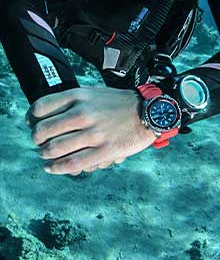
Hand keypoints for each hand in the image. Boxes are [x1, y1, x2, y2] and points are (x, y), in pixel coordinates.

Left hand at [25, 86, 155, 174]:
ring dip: (45, 154)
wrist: (147, 112)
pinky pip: (72, 163)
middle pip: (44, 130)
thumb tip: (48, 114)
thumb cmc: (118, 102)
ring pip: (55, 148)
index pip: (42, 107)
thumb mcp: (93, 91)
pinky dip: (57, 168)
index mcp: (80, 95)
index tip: (32, 124)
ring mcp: (93, 133)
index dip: (32, 118)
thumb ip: (73, 101)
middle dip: (37, 139)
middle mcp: (83, 113)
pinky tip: (52, 167)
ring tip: (45, 155)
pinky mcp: (103, 151)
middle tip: (39, 142)